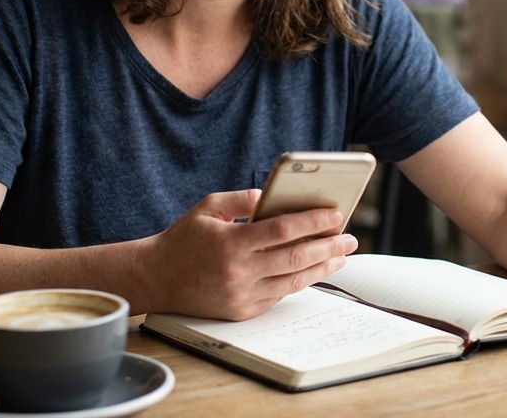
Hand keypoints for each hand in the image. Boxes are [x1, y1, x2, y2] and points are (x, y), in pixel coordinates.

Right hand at [139, 189, 357, 319]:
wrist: (156, 279)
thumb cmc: (183, 238)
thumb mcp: (208, 207)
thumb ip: (243, 199)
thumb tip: (275, 194)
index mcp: (231, 244)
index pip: (283, 231)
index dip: (313, 222)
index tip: (335, 214)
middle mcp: (239, 272)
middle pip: (296, 258)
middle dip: (329, 246)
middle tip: (350, 237)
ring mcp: (241, 295)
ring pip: (293, 280)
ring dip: (322, 267)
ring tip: (341, 255)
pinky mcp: (242, 311)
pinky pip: (279, 294)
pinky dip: (300, 280)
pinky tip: (315, 269)